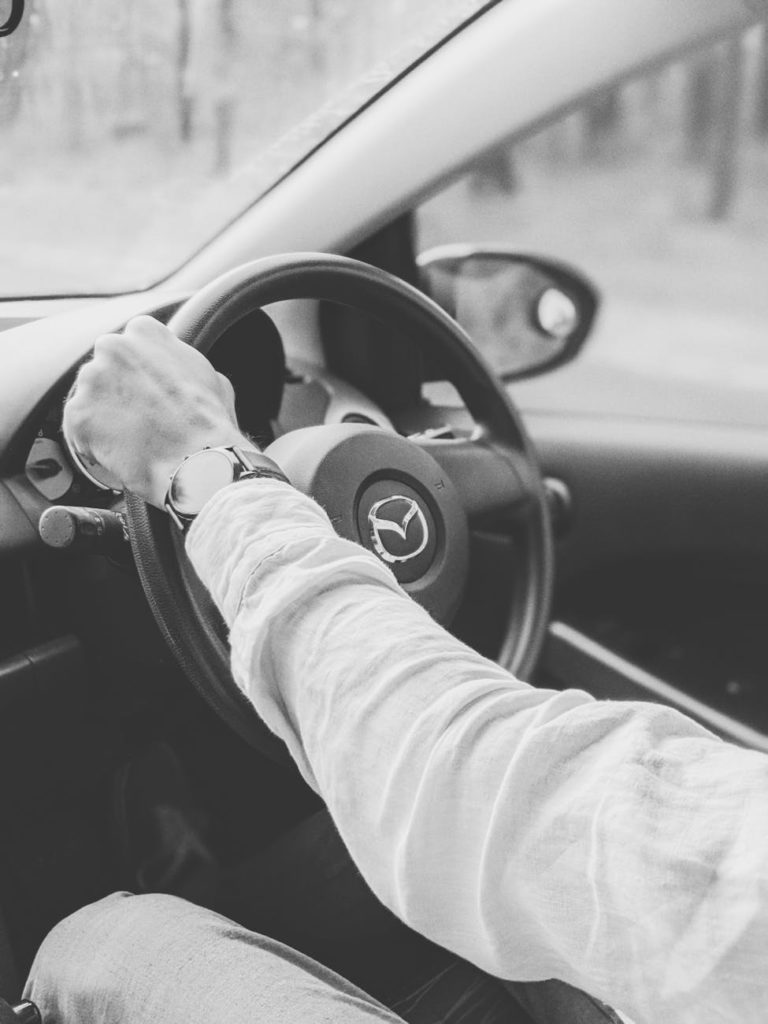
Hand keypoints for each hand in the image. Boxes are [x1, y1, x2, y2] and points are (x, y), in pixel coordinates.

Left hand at [64, 315, 247, 506]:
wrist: (199, 462)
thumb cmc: (211, 424)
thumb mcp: (210, 377)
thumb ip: (183, 363)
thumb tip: (179, 369)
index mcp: (145, 331)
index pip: (129, 347)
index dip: (138, 374)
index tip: (146, 393)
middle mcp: (113, 346)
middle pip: (105, 371)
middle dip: (116, 394)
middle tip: (139, 420)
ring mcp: (92, 379)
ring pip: (90, 400)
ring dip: (105, 419)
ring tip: (133, 442)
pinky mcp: (78, 414)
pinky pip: (79, 430)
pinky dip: (94, 444)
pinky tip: (120, 454)